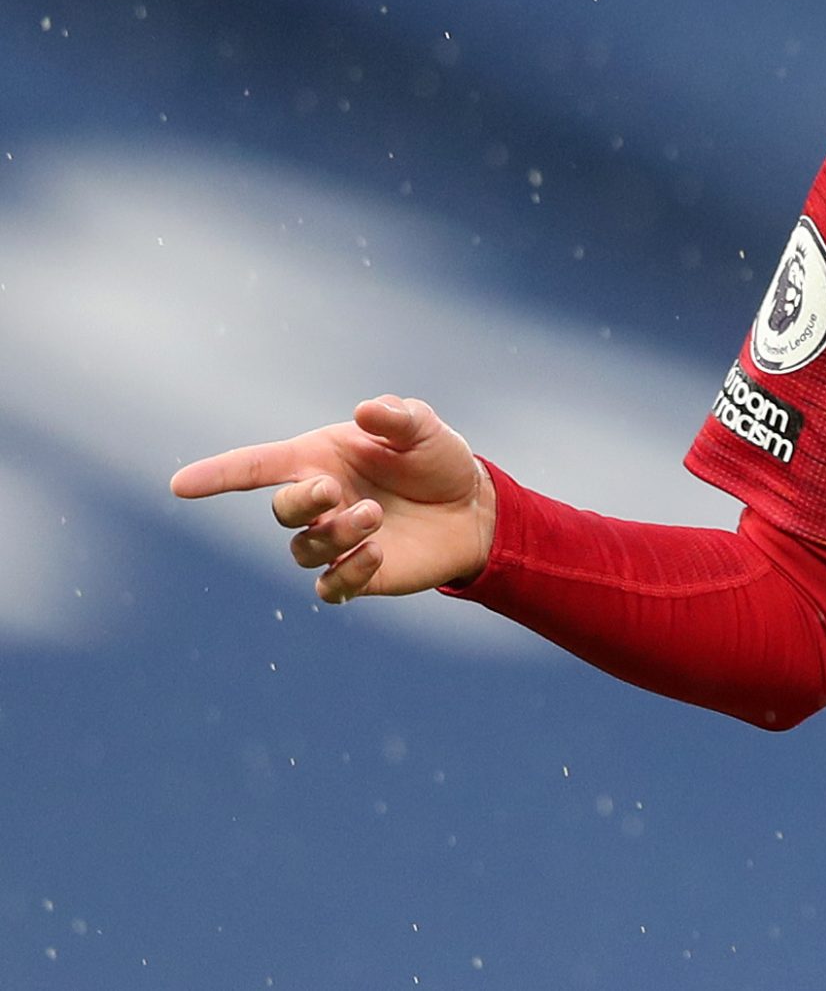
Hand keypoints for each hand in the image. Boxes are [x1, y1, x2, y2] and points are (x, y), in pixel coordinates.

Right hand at [169, 396, 496, 602]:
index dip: (217, 475)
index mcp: (319, 459)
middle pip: (283, 511)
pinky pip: (332, 587)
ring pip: (306, 549)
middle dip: (300, 501)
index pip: (256, 467)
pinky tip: (378, 552)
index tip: (180, 484)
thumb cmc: (436, 459)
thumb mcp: (424, 429)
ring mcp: (335, 541)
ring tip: (374, 516)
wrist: (473, 506)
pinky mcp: (359, 575)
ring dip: (335, 533)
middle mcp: (320, 502)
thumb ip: (396, 418)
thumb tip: (366, 410)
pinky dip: (348, 573)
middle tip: (334, 490)